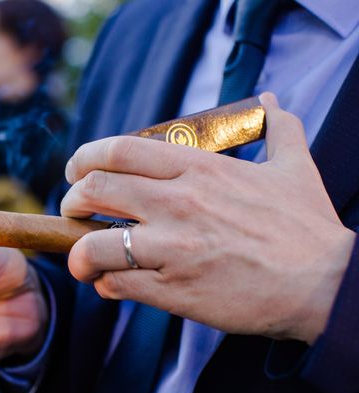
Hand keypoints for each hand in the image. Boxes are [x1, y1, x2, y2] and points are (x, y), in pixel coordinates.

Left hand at [62, 93, 355, 344]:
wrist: (325, 284)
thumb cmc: (306, 228)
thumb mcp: (294, 168)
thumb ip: (279, 130)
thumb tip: (271, 100)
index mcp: (199, 168)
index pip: (118, 150)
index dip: (84, 159)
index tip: (76, 172)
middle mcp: (178, 202)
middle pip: (94, 190)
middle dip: (71, 201)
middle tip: (73, 212)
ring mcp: (172, 247)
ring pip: (94, 244)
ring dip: (78, 252)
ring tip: (83, 258)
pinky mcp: (174, 289)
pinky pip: (116, 284)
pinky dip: (104, 283)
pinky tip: (111, 283)